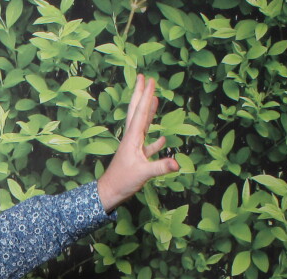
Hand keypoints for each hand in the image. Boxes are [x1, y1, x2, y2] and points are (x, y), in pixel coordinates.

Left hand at [97, 74, 179, 212]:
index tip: (149, 80)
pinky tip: (163, 138)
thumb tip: (177, 163)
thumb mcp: (143, 174)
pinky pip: (148, 146)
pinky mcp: (137, 158)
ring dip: (149, 111)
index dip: (146, 95)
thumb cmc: (122, 182)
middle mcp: (132, 139)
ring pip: (143, 125)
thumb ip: (160, 167)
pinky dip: (156, 141)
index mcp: (132, 138)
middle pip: (137, 112)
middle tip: (144, 77)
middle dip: (141, 94)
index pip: (141, 112)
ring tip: (154, 98)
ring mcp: (134, 148)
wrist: (109, 193)